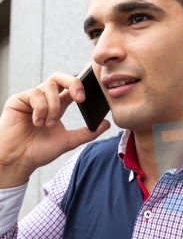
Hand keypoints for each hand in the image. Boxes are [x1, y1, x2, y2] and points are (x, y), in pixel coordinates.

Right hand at [0, 72, 109, 186]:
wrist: (19, 160)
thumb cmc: (39, 151)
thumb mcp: (68, 141)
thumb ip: (88, 132)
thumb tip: (107, 124)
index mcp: (57, 105)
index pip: (70, 87)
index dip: (81, 84)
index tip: (90, 92)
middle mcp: (45, 99)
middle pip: (60, 77)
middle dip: (73, 83)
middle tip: (80, 98)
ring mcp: (31, 98)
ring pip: (50, 87)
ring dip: (53, 107)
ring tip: (47, 125)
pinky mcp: (18, 99)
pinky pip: (35, 94)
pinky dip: (40, 109)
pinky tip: (37, 123)